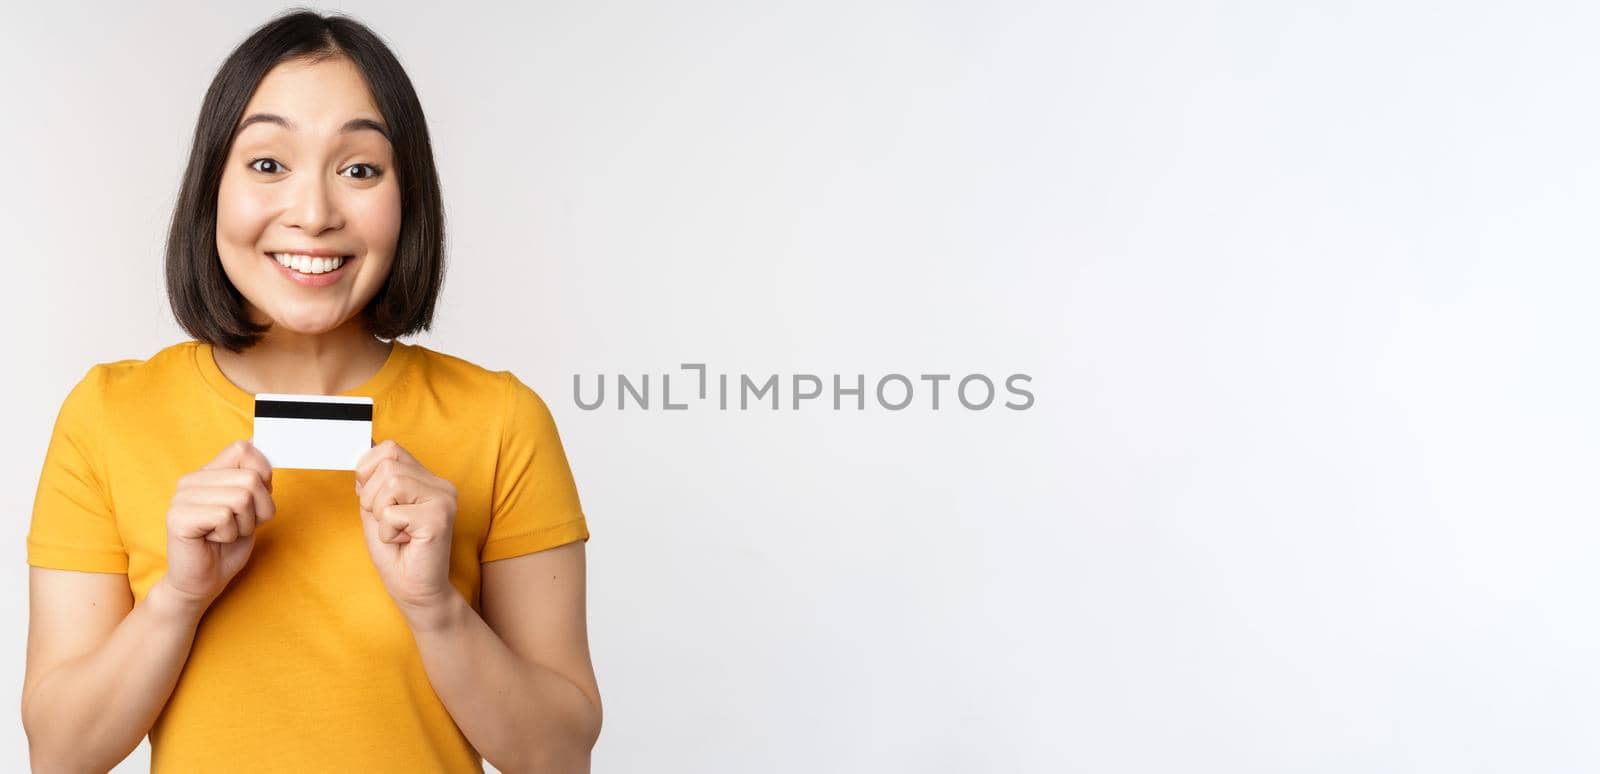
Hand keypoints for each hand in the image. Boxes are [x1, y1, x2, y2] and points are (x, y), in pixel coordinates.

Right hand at [162, 439, 274, 607]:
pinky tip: (213, 540)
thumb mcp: (252, 507)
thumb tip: (261, 445)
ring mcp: (181, 498)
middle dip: (257, 510)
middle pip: (250, 478)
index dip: (263, 475)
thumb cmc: (228, 545)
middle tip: (238, 526)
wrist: (204, 581)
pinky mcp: (177, 518)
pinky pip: (224, 516)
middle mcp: (190, 480)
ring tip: (225, 534)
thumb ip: (255, 479)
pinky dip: (229, 534)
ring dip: (244, 524)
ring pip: (241, 497)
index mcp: (207, 473)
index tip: (255, 500)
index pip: (243, 449)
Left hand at [354, 440, 458, 616]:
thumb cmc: (396, 554)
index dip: (368, 470)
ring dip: (380, 514)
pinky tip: (404, 542)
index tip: (373, 500)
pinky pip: (392, 513)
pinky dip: (387, 532)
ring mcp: (443, 500)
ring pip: (390, 484)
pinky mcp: (438, 518)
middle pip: (387, 465)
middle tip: (388, 522)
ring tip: (396, 531)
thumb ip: (372, 484)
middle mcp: (441, 485)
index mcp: (428, 479)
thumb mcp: (376, 511)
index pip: (390, 448)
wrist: (415, 591)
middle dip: (372, 498)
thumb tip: (362, 458)